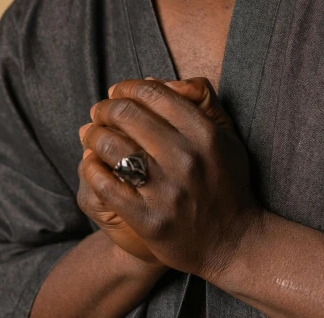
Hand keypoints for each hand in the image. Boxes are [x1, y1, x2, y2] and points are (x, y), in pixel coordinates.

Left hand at [79, 77, 262, 280]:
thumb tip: (155, 80)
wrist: (233, 243)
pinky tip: (91, 162)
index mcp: (204, 133)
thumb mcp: (227, 135)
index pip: (153, 93)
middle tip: (99, 112)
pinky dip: (91, 168)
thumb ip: (201, 99)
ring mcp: (167, 191)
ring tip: (90, 134)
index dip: (127, 87)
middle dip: (105, 108)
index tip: (117, 92)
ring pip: (111, 146)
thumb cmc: (226, 182)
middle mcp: (186, 159)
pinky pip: (105, 185)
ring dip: (93, 135)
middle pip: (127, 114)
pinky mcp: (149, 220)